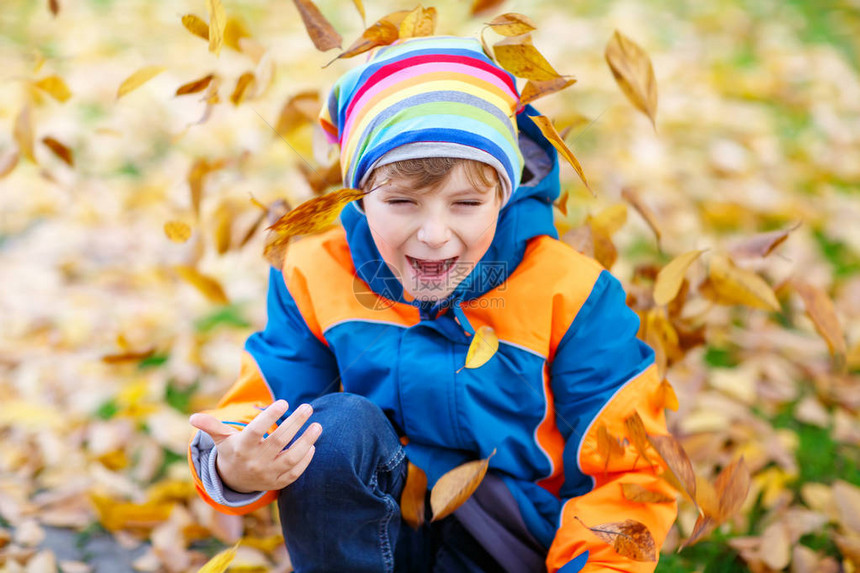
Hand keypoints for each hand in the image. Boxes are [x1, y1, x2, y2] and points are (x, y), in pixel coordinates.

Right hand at [189, 400, 320, 492]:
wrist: (234, 482)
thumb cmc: (231, 451)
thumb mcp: (221, 438)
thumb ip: (211, 426)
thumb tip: (193, 417)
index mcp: (242, 447)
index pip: (257, 430)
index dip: (270, 416)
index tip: (284, 402)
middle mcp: (255, 461)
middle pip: (279, 441)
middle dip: (295, 423)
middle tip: (308, 407)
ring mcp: (267, 474)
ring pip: (291, 457)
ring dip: (307, 441)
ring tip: (318, 425)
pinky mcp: (277, 482)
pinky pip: (295, 473)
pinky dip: (305, 460)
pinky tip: (312, 445)